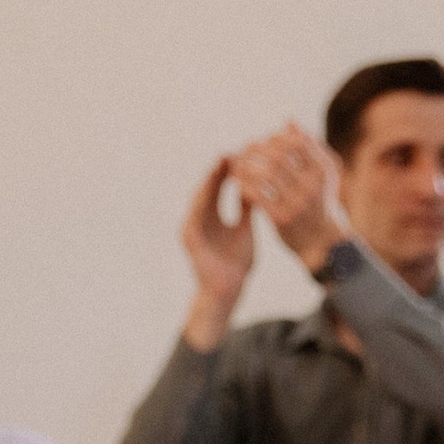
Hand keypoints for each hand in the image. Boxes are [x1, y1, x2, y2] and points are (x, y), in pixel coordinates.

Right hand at [180, 156, 255, 346]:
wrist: (227, 291)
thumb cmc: (236, 264)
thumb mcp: (245, 230)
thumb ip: (246, 210)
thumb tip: (253, 187)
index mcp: (211, 217)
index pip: (218, 188)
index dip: (227, 171)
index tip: (240, 153)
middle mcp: (198, 219)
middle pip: (206, 189)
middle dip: (216, 171)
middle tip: (228, 152)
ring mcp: (191, 228)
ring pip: (199, 198)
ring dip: (208, 181)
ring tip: (218, 164)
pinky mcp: (189, 238)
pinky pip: (195, 213)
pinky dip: (202, 198)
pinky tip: (210, 186)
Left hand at [233, 122, 342, 273]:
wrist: (321, 241)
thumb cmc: (319, 202)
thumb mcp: (323, 174)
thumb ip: (310, 147)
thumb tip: (288, 122)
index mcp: (323, 170)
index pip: (297, 142)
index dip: (275, 138)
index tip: (263, 141)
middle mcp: (312, 184)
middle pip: (278, 156)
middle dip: (257, 150)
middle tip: (244, 149)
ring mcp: (297, 202)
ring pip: (265, 174)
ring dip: (247, 166)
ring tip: (237, 164)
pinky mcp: (282, 218)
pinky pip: (257, 195)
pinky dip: (245, 185)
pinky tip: (238, 183)